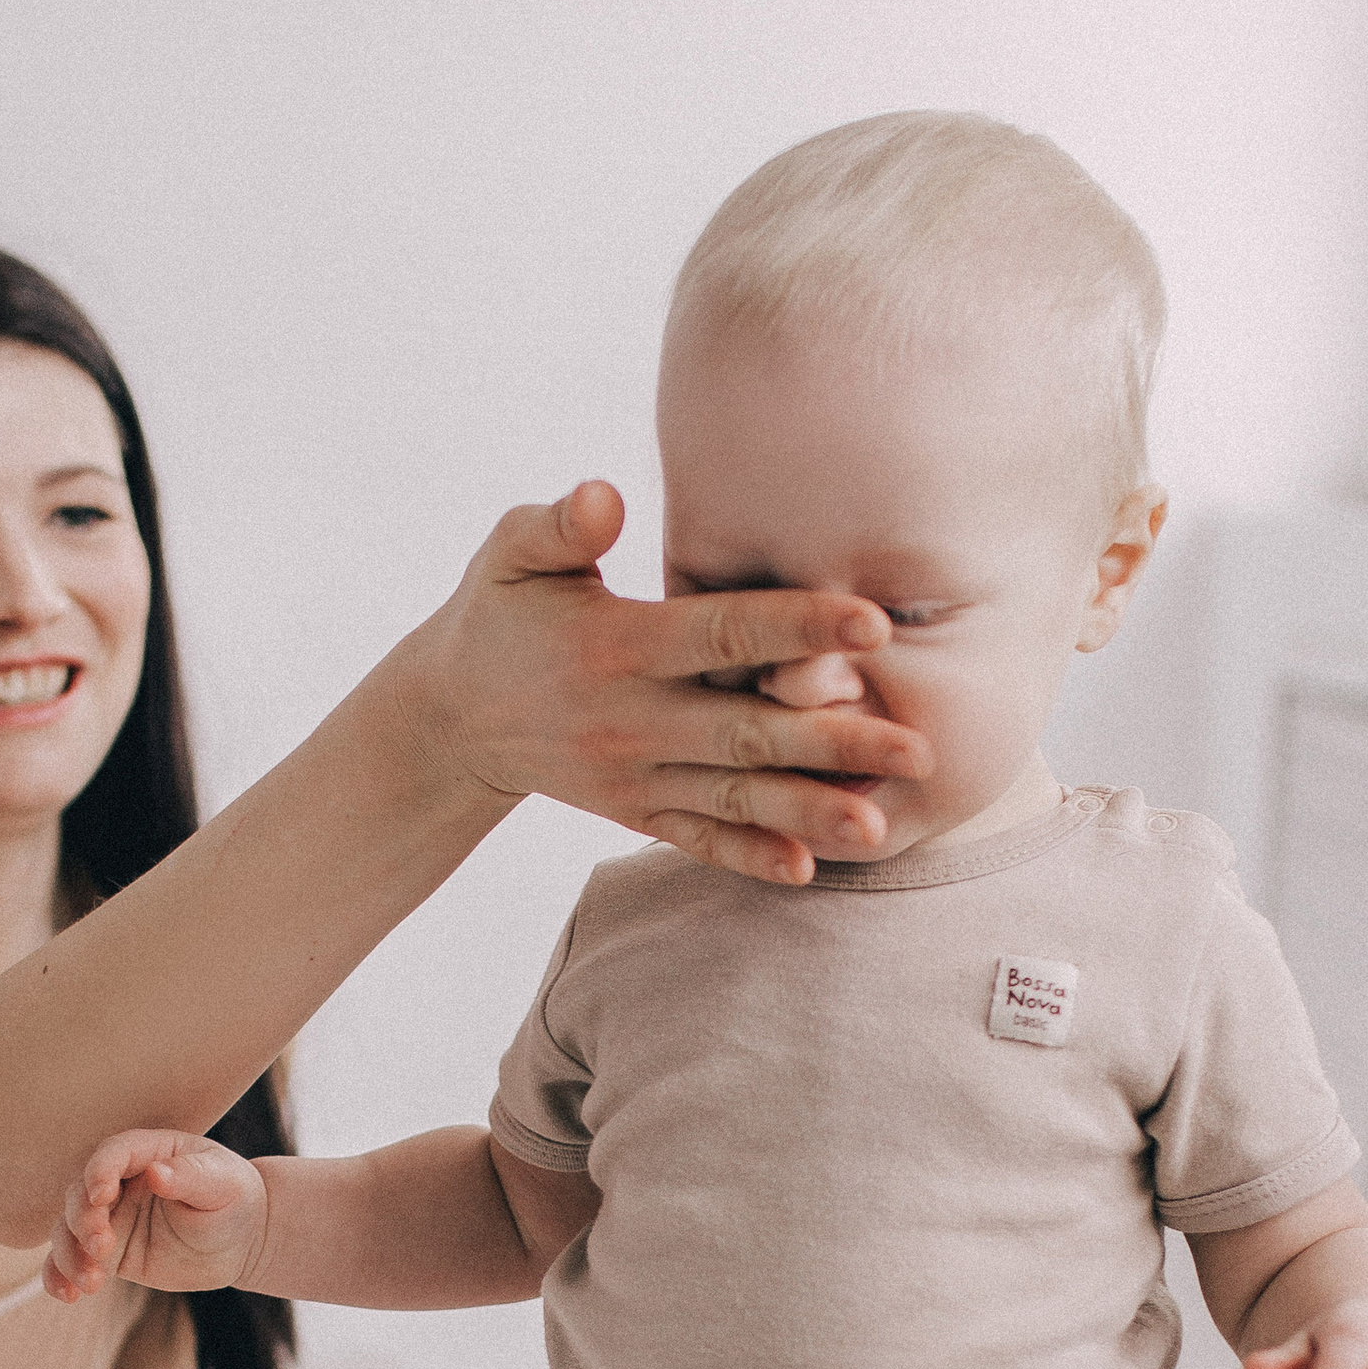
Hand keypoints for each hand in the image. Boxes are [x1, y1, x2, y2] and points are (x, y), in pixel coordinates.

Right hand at [44, 1130, 269, 1301]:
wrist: (242, 1240)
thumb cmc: (235, 1199)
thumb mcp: (223, 1183)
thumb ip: (190, 1176)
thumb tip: (156, 1172)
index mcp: (147, 1153)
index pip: (112, 1154)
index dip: (100, 1172)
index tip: (102, 1196)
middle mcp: (120, 1183)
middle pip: (81, 1193)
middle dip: (83, 1219)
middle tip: (101, 1246)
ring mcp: (111, 1218)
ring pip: (68, 1230)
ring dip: (69, 1254)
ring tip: (91, 1282)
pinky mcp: (108, 1253)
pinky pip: (73, 1262)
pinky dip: (60, 1277)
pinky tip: (66, 1295)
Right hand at [387, 479, 933, 886]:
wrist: (449, 718)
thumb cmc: (499, 613)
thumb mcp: (509, 555)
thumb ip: (558, 526)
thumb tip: (602, 498)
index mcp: (617, 647)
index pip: (719, 634)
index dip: (796, 627)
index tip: (871, 620)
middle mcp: (633, 720)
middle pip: (746, 732)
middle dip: (833, 742)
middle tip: (918, 747)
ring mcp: (636, 776)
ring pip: (735, 798)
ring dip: (810, 814)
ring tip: (883, 827)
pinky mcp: (635, 811)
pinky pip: (698, 839)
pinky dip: (749, 857)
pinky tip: (808, 871)